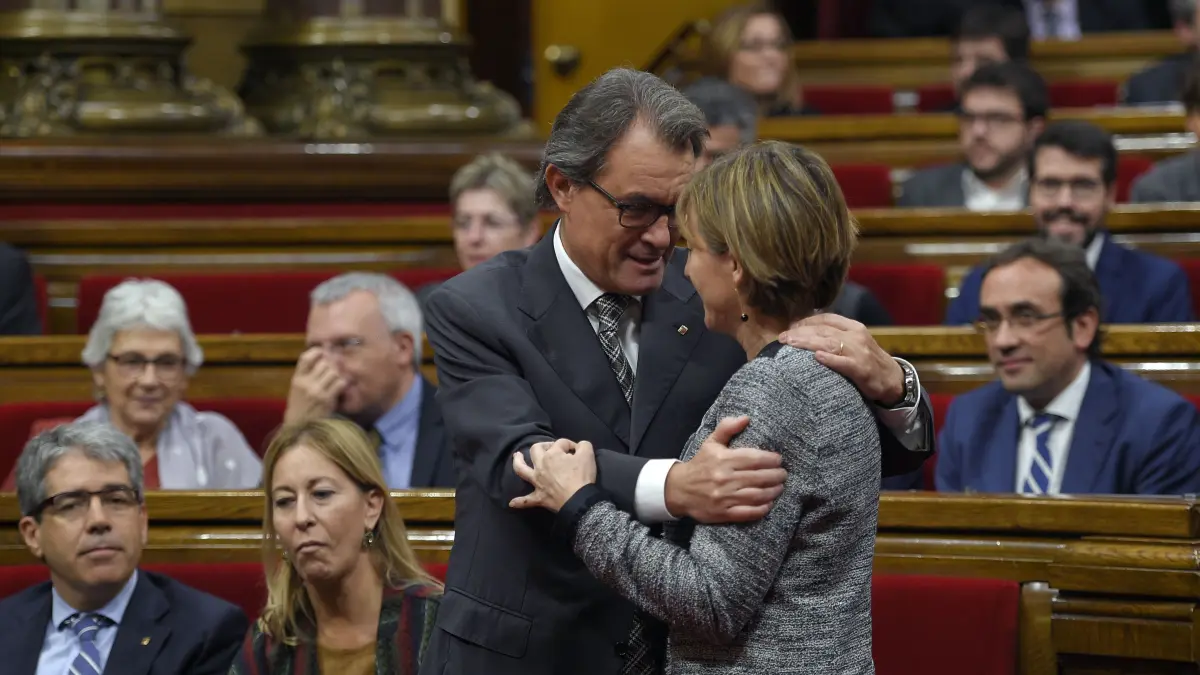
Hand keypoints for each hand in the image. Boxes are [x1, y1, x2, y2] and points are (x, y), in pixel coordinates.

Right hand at [283, 347, 346, 424]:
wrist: (299, 426)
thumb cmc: (301, 405)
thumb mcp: (298, 387)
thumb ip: (309, 371)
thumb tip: (325, 350)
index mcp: (297, 378)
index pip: (306, 357)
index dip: (317, 352)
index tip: (324, 353)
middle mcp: (306, 383)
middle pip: (324, 363)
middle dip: (332, 363)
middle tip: (336, 367)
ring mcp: (316, 391)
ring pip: (333, 371)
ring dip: (339, 373)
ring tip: (338, 378)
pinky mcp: (327, 400)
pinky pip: (340, 383)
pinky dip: (344, 382)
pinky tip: (342, 386)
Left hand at [509, 439, 596, 512]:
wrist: (579, 500)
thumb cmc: (582, 476)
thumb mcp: (588, 454)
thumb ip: (583, 445)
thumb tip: (578, 446)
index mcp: (552, 454)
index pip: (561, 443)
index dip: (570, 445)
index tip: (578, 451)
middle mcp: (540, 465)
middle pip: (536, 450)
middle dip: (543, 446)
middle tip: (551, 448)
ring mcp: (537, 482)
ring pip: (522, 469)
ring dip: (517, 462)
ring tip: (516, 456)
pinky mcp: (539, 497)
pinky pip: (526, 500)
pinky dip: (519, 502)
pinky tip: (512, 503)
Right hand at [664, 416, 786, 523]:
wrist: (679, 489)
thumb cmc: (700, 464)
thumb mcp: (711, 443)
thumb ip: (727, 428)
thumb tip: (746, 418)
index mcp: (723, 460)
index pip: (754, 458)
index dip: (771, 459)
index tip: (779, 460)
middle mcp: (725, 478)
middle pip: (759, 477)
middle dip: (776, 476)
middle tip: (783, 474)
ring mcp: (724, 497)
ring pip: (756, 495)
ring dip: (773, 492)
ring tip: (779, 488)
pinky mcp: (723, 513)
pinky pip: (747, 513)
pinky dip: (761, 509)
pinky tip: (769, 504)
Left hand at [778, 313, 904, 404]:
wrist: (893, 380)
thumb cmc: (868, 361)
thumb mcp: (854, 342)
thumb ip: (834, 336)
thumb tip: (805, 334)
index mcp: (853, 327)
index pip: (825, 319)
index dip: (806, 322)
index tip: (789, 328)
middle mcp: (856, 336)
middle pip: (823, 330)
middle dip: (800, 332)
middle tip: (782, 338)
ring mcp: (859, 352)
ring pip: (830, 343)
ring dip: (808, 343)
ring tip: (790, 344)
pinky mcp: (862, 369)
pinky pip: (844, 363)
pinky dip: (831, 360)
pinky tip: (817, 357)